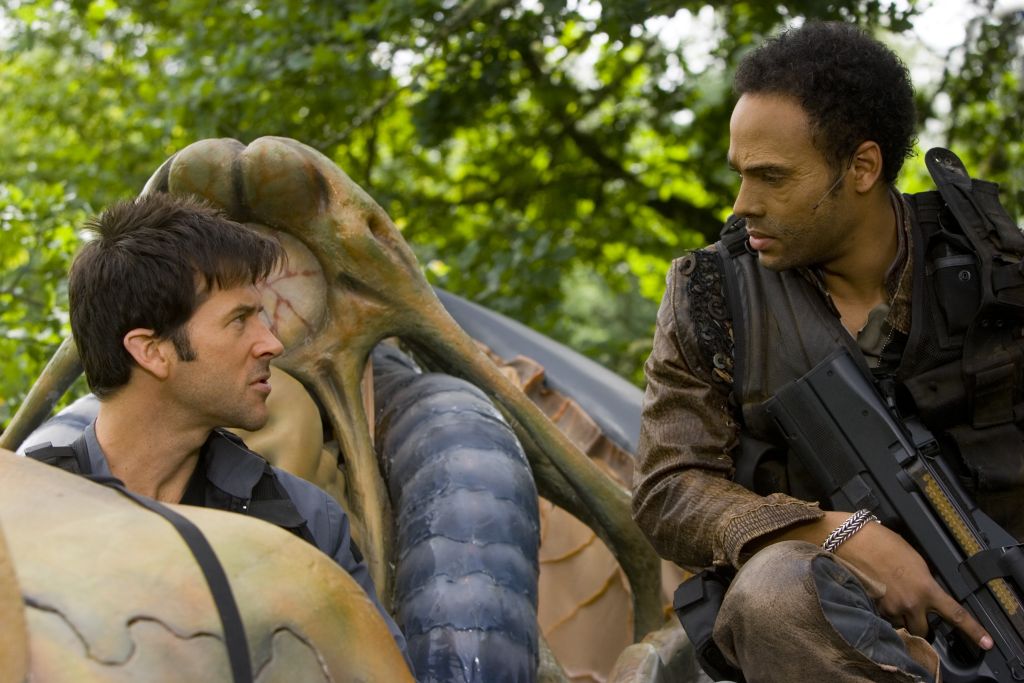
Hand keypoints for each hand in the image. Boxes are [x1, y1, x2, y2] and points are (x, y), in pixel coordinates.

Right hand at [833, 514, 992, 649]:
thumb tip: (926, 594)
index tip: (987, 643)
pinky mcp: (874, 609)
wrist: (854, 541)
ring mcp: (892, 608)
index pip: (955, 614)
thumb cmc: (885, 543)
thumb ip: (925, 582)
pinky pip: (884, 618)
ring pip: (901, 625)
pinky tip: (878, 593)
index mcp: (927, 588)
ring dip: (899, 617)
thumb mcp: (915, 561)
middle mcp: (911, 604)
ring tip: (890, 595)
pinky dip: (883, 610)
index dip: (974, 630)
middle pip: (923, 630)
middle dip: (919, 624)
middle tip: (913, 611)